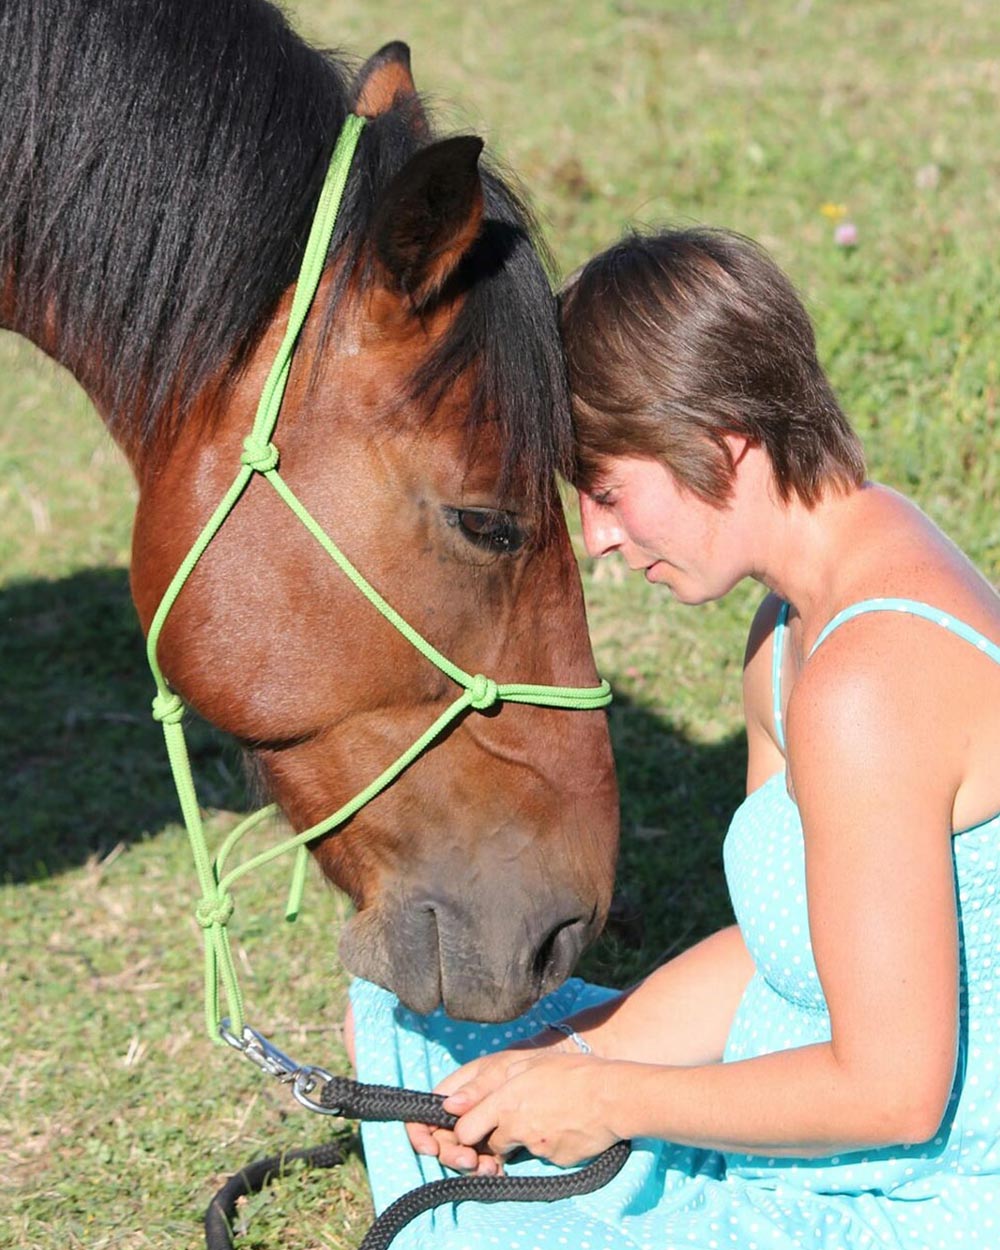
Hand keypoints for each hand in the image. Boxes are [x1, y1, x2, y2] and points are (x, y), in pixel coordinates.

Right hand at [406, 1044, 547, 1173]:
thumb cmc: (517, 1064)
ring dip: (470, 1165)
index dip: (420, 1134)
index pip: (422, 1115)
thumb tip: (449, 1106)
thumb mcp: (497, 1072)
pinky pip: (481, 1161)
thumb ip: (475, 1089)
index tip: (431, 1149)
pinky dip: (486, 1168)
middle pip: (440, 1141)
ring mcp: (474, 1130)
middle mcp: (458, 1115)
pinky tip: (498, 1171)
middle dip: (451, 1154)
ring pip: (460, 1154)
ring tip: (489, 1168)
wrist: (545, 1072)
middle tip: (470, 1160)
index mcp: (451, 1094)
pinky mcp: (491, 1144)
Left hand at [443, 1050, 619, 1168]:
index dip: (466, 1128)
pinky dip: (547, 1144)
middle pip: (488, 1144)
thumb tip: (451, 1104)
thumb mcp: (526, 1064)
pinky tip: (563, 1125)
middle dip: (491, 1138)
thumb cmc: (571, 1071)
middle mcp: (516, 1127)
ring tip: (545, 1115)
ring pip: (516, 1148)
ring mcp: (536, 1147)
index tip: (473, 1122)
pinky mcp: (555, 1160)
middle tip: (509, 1121)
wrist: (612, 1096)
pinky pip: (542, 1155)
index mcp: (505, 1101)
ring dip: (522, 1138)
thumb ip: (486, 1083)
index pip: (464, 1130)